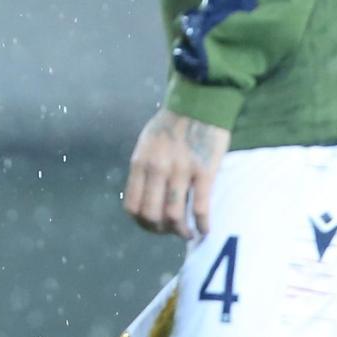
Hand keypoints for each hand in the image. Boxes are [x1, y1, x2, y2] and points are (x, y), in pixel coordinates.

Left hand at [122, 106, 229, 239]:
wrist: (199, 102)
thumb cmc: (173, 124)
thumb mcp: (147, 144)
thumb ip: (144, 170)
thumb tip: (145, 199)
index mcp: (140, 163)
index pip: (132, 206)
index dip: (142, 224)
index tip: (154, 226)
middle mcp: (157, 168)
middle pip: (152, 215)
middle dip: (161, 231)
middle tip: (172, 232)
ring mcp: (180, 170)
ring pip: (174, 216)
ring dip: (181, 232)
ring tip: (188, 234)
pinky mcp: (204, 171)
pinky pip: (200, 207)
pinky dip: (202, 224)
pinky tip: (205, 229)